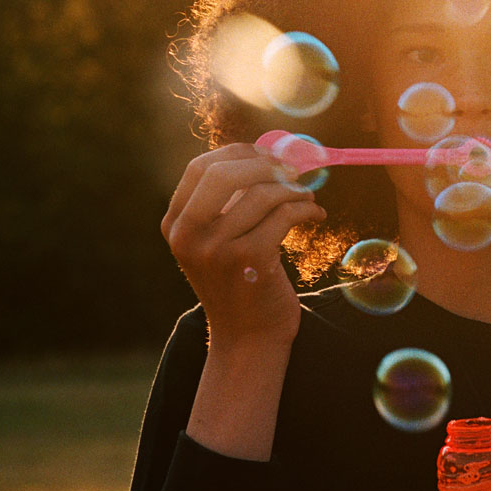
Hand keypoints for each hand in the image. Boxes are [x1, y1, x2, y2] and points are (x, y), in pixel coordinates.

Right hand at [162, 143, 325, 348]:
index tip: (266, 154)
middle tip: (292, 170)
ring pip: (261, 195)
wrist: (247, 337)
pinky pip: (283, 216)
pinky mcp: (248, 260)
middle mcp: (188, 236)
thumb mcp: (219, 242)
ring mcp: (215, 249)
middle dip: (264, 165)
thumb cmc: (240, 283)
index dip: (237, 153)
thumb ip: (230, 203)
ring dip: (293, 190)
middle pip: (224, 174)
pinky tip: (314, 215)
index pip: (200, 169)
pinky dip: (305, 210)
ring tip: (308, 198)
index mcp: (175, 225)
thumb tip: (267, 154)